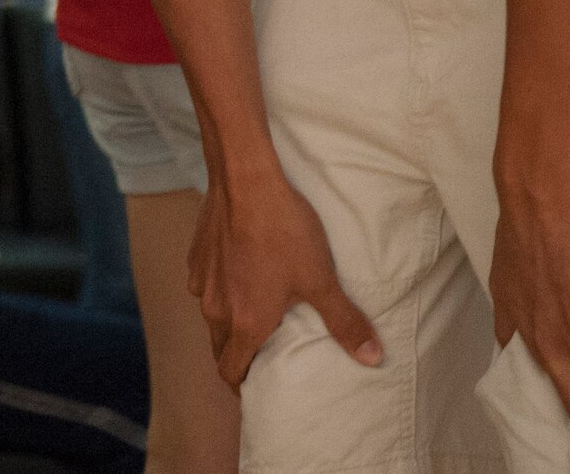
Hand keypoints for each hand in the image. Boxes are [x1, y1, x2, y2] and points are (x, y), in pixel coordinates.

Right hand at [188, 165, 381, 386]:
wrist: (245, 180)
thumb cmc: (283, 231)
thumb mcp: (320, 279)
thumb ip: (344, 322)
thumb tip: (374, 358)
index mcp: (244, 323)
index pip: (231, 372)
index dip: (243, 386)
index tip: (257, 388)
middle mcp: (216, 308)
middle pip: (218, 348)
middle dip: (236, 358)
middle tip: (259, 357)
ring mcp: (202, 280)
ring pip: (211, 316)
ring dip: (227, 321)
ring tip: (252, 311)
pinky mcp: (196, 255)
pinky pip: (205, 285)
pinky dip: (220, 288)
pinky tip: (239, 271)